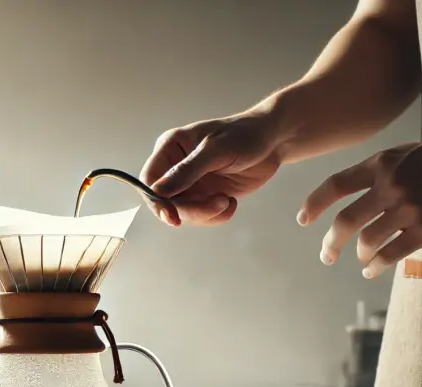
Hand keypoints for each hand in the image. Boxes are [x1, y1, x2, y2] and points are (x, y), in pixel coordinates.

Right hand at [139, 114, 282, 225]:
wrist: (271, 141)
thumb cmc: (243, 135)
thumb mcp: (215, 150)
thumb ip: (187, 170)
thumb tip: (158, 191)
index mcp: (169, 148)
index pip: (149, 180)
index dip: (156, 200)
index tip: (172, 216)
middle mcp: (175, 167)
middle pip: (165, 202)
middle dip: (190, 209)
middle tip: (217, 204)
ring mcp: (190, 183)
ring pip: (183, 213)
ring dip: (206, 214)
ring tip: (228, 201)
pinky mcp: (204, 195)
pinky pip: (201, 216)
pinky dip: (216, 216)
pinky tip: (231, 203)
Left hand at [298, 138, 421, 277]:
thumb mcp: (405, 154)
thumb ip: (378, 172)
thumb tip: (351, 195)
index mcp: (381, 165)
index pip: (335, 185)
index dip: (314, 204)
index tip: (303, 220)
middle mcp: (390, 186)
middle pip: (345, 221)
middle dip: (331, 243)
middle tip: (326, 255)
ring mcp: (408, 209)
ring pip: (367, 241)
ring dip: (359, 255)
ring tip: (359, 259)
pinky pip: (391, 254)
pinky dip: (376, 265)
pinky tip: (371, 270)